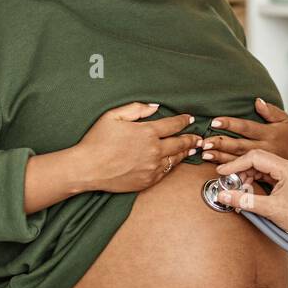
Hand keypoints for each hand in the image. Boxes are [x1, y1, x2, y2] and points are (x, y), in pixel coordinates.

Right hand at [75, 102, 204, 193]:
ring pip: (175, 159)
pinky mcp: (148, 180)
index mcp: (147, 132)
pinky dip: (172, 165)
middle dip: (191, 139)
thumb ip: (136, 109)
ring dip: (185, 152)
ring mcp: (152, 167)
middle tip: (199, 137)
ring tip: (192, 149)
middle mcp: (154, 150)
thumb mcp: (114, 116)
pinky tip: (174, 161)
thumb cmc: (97, 140)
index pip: (173, 125)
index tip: (189, 118)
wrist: (88, 168)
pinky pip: (165, 172)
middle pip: (180, 143)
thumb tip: (155, 107)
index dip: (183, 120)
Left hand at [201, 98, 287, 169]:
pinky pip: (242, 169)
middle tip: (203, 141)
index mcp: (269, 133)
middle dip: (220, 143)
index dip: (230, 124)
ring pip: (237, 159)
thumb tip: (257, 101)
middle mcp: (264, 147)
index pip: (247, 127)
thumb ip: (271, 111)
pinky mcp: (259, 170)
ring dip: (220, 156)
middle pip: (239, 145)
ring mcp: (261, 161)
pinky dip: (228, 168)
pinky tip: (215, 166)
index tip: (215, 121)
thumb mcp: (285, 121)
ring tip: (204, 153)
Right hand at [214, 148, 287, 236]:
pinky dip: (253, 180)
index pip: (256, 157)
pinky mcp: (285, 179)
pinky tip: (246, 189)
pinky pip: (265, 174)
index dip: (236, 164)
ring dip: (246, 175)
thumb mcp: (269, 210)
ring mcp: (286, 172)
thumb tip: (224, 196)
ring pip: (260, 166)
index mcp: (286, 169)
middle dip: (240, 169)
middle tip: (228, 182)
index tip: (223, 172)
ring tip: (237, 189)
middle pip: (257, 159)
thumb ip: (244, 201)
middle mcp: (287, 166)